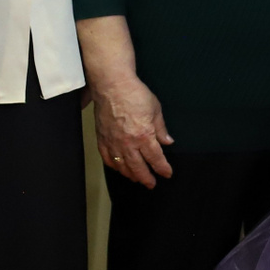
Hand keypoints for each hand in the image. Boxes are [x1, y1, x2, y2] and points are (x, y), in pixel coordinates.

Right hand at [92, 72, 173, 186]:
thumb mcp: (156, 110)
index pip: (155, 158)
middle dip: (146, 178)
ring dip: (130, 175)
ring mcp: (113, 142)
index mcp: (144, 136)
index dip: (162, 168)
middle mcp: (128, 143)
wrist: (112, 86)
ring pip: (122, 166)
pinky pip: (107, 158)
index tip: (167, 173)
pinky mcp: (102, 139)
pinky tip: (119, 168)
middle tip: (151, 184)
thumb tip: (167, 142)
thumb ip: (161, 129)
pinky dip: (114, 166)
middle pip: (138, 167)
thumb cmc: (135, 94)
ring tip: (136, 179)